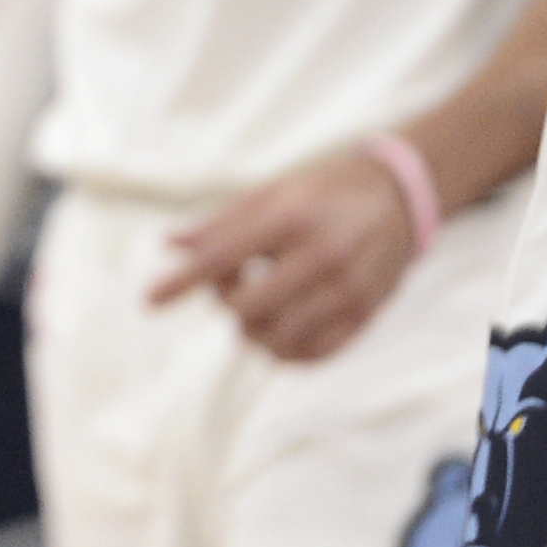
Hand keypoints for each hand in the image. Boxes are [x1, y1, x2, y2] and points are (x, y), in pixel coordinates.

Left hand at [147, 147, 418, 362]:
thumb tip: (170, 245)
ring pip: (278, 340)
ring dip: (254, 333)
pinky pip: (314, 355)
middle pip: (247, 307)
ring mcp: (348, 290)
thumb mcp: (273, 193)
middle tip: (233, 285)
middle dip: (227, 304)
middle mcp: (321, 256)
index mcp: (291, 218)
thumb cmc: (322, 192)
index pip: (222, 257)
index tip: (147, 301)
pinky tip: (281, 329)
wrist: (399, 195)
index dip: (182, 282)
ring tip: (258, 307)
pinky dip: (286, 352)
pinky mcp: (366, 315)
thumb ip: (222, 223)